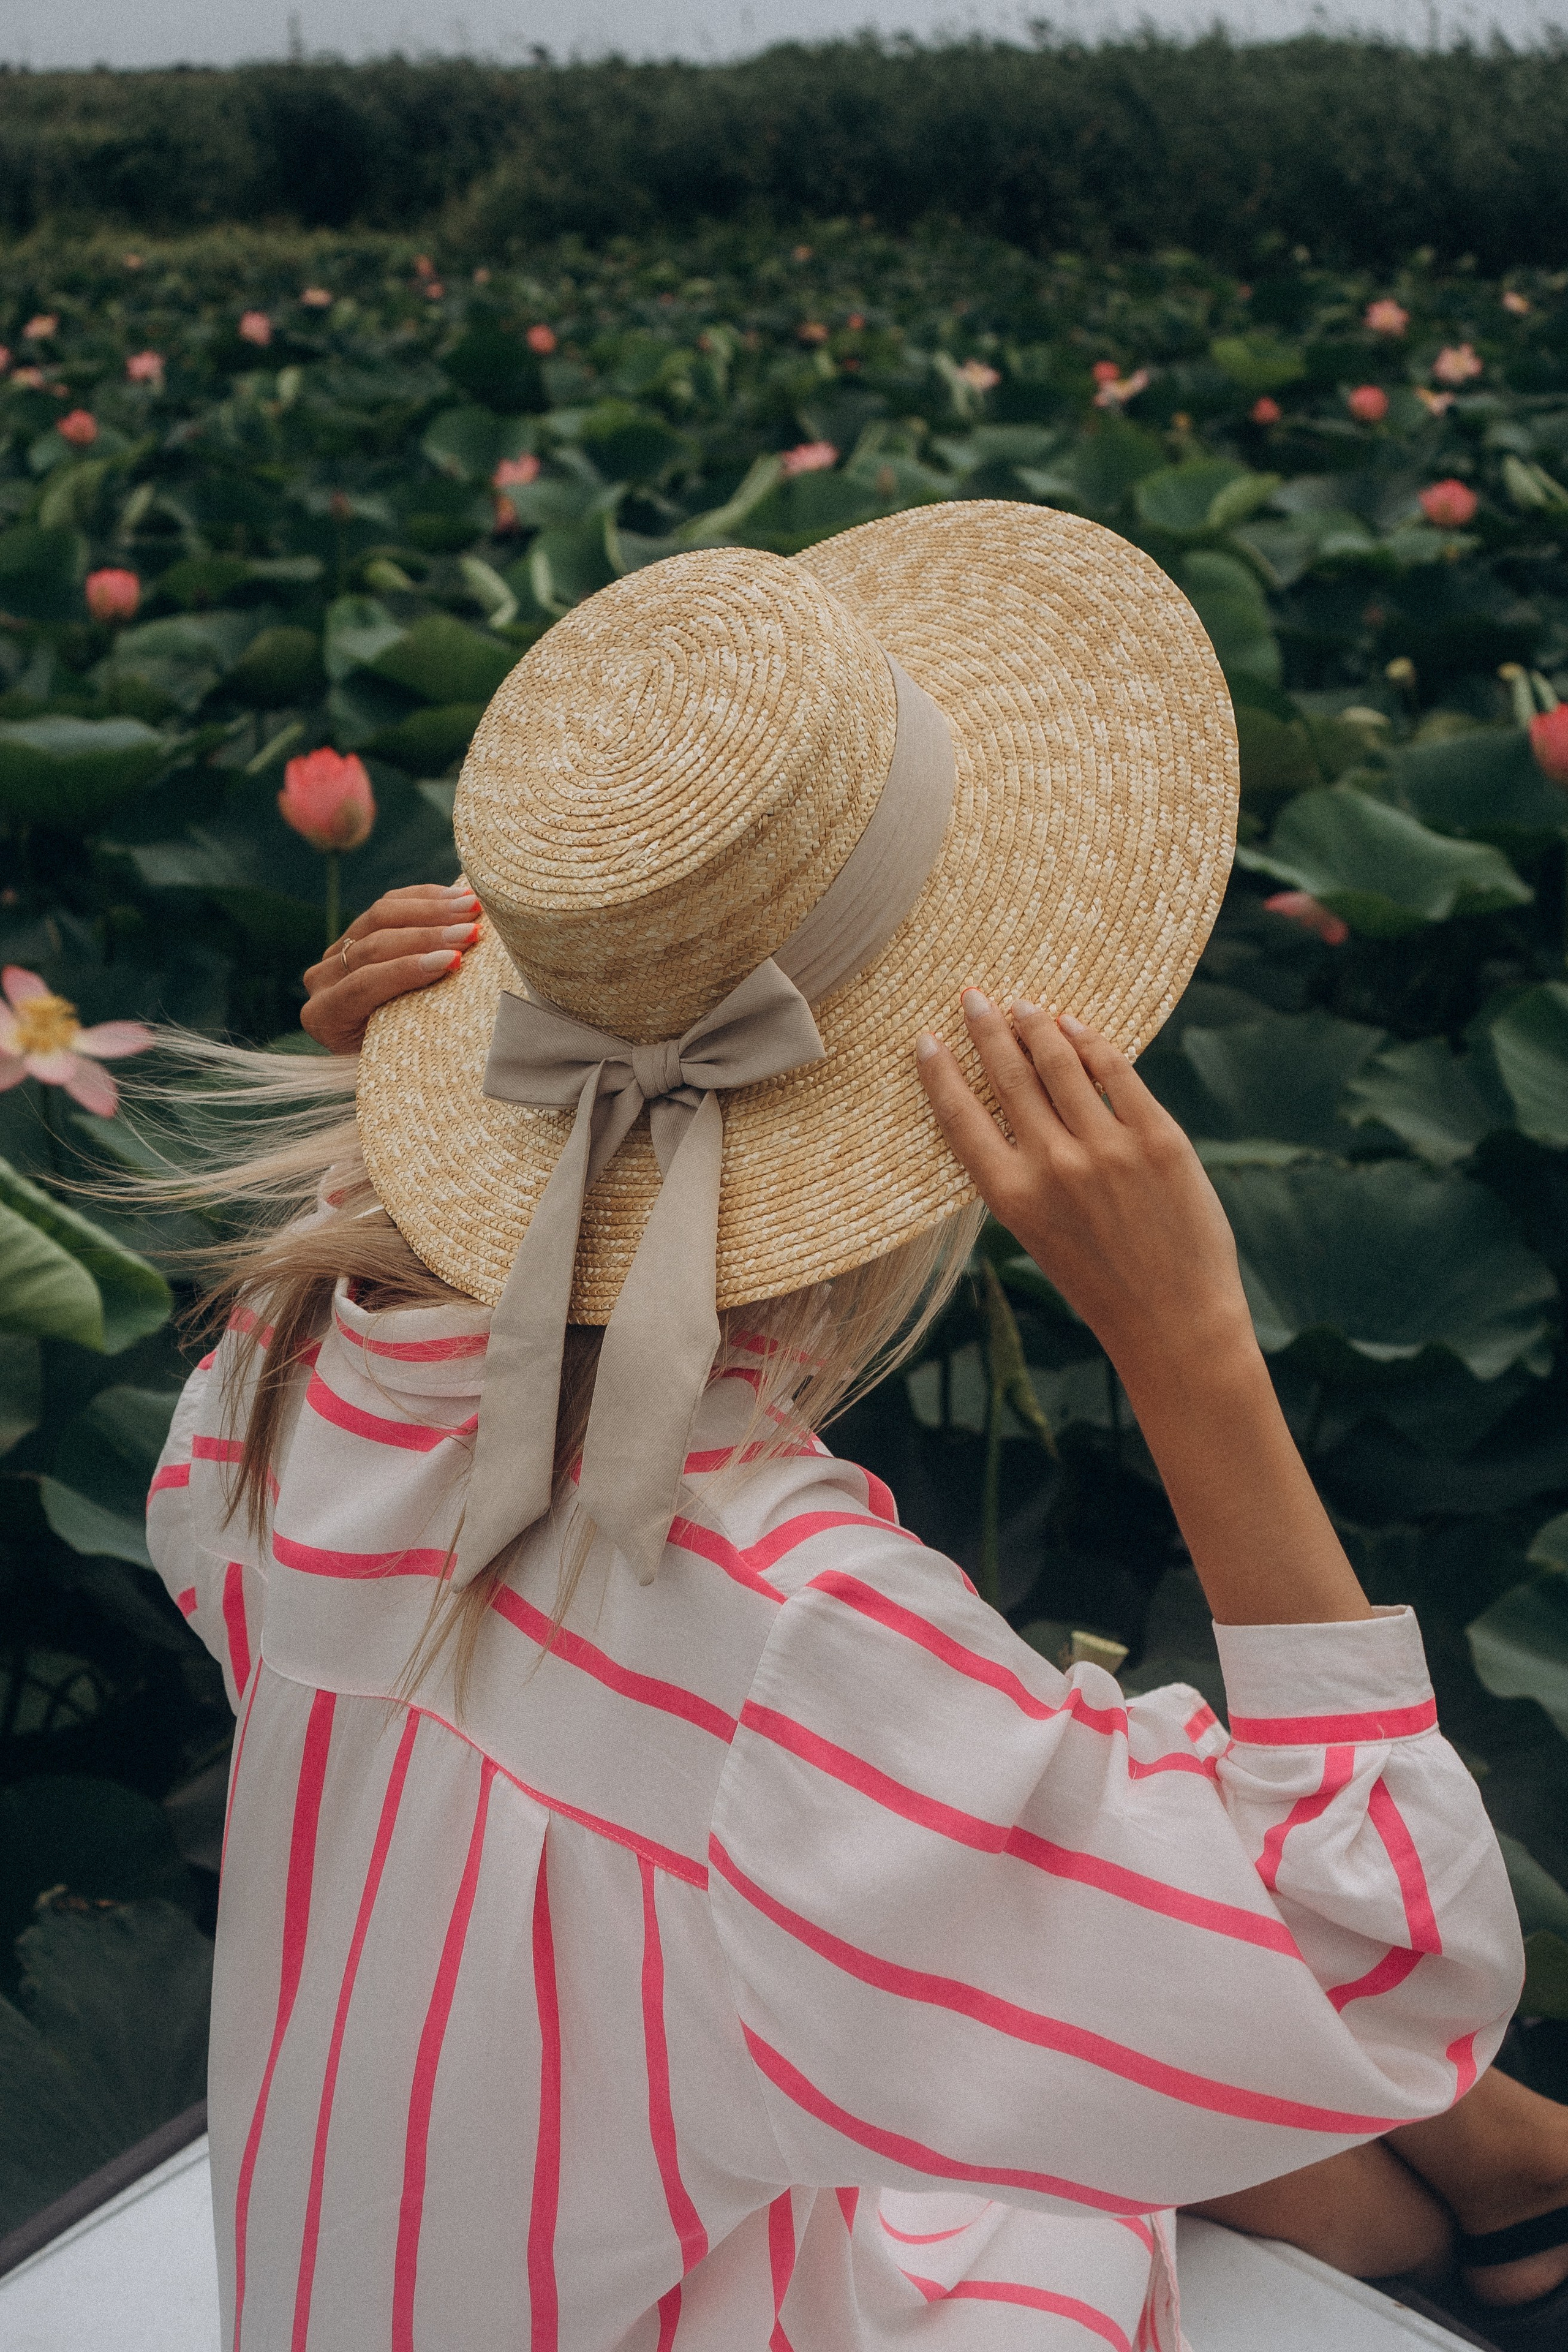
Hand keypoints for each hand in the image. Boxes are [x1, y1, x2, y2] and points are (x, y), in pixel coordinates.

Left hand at [301, 882, 480, 1054]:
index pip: (364, 984)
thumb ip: (412, 1030)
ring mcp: (337, 952)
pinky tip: (458, 897)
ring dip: (432, 910)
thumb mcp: (398, 1054)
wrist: (383, 1049)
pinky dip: (425, 898)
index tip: (453, 961)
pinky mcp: (357, 929)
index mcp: (324, 1017)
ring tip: (473, 909)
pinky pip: (389, 904)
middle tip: (470, 932)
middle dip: (427, 937)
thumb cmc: (399, 1059)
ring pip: (379, 916)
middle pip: (373, 946)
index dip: (407, 970)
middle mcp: (321, 981)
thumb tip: (467, 1014)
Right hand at [916, 992, 1254, 1392]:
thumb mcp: (1038, 1234)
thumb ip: (1023, 1174)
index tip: (927, 1038)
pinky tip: (1074, 1025)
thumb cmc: (1101, 1283)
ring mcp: (1107, 1148)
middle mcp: (1052, 1165)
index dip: (940, 1072)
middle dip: (986, 1028)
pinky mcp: (1157, 1138)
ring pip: (1059, 1063)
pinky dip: (1090, 1042)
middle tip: (972, 997)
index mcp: (1011, 1196)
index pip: (960, 1117)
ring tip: (1023, 1004)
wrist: (1173, 1320)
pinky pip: (1115, 1073)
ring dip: (1035, 1025)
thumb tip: (1017, 1101)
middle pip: (1008, 1076)